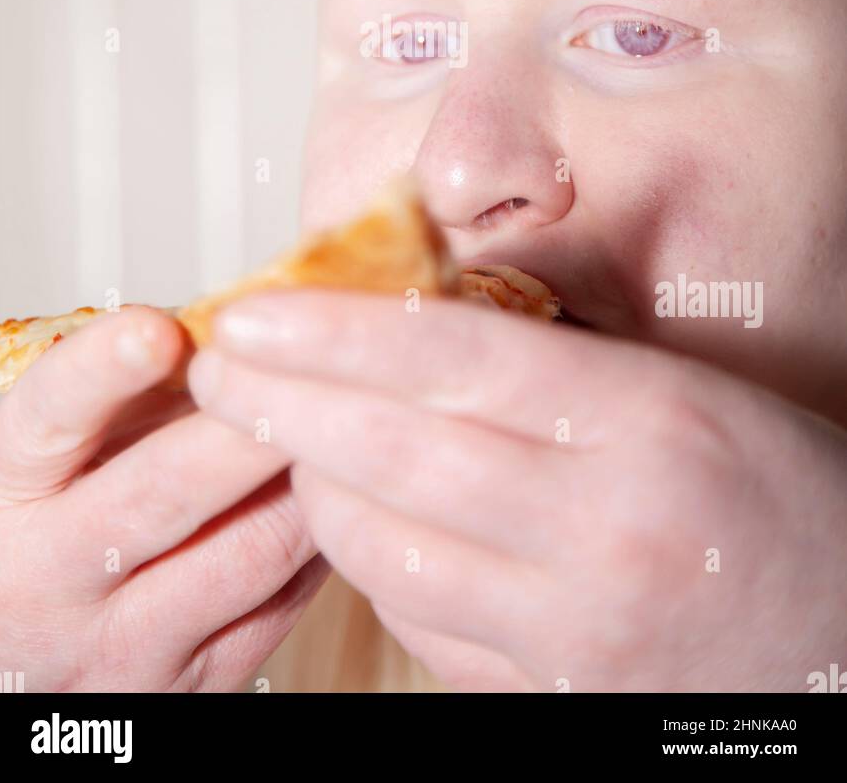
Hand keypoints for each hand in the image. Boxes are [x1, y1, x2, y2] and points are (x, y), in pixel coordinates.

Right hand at [0, 307, 328, 691]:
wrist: (24, 658)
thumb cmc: (60, 517)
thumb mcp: (66, 447)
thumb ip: (138, 385)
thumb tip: (249, 317)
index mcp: (10, 487)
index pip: (49, 420)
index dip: (102, 371)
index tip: (158, 329)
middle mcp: (52, 572)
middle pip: (162, 494)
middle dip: (246, 428)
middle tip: (308, 372)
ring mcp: (124, 641)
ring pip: (248, 551)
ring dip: (311, 479)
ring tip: (355, 418)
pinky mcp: (193, 685)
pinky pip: (286, 601)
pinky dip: (327, 536)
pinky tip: (350, 490)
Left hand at [189, 290, 846, 692]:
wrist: (843, 622)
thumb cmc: (771, 489)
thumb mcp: (684, 383)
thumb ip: (555, 354)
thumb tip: (413, 316)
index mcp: (645, 422)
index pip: (455, 360)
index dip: (338, 329)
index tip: (258, 312)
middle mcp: (606, 527)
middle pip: (398, 453)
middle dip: (284, 404)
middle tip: (219, 369)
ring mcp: (577, 625)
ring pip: (391, 549)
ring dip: (314, 486)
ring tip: (281, 437)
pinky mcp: (553, 693)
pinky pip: (422, 624)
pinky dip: (370, 565)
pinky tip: (352, 519)